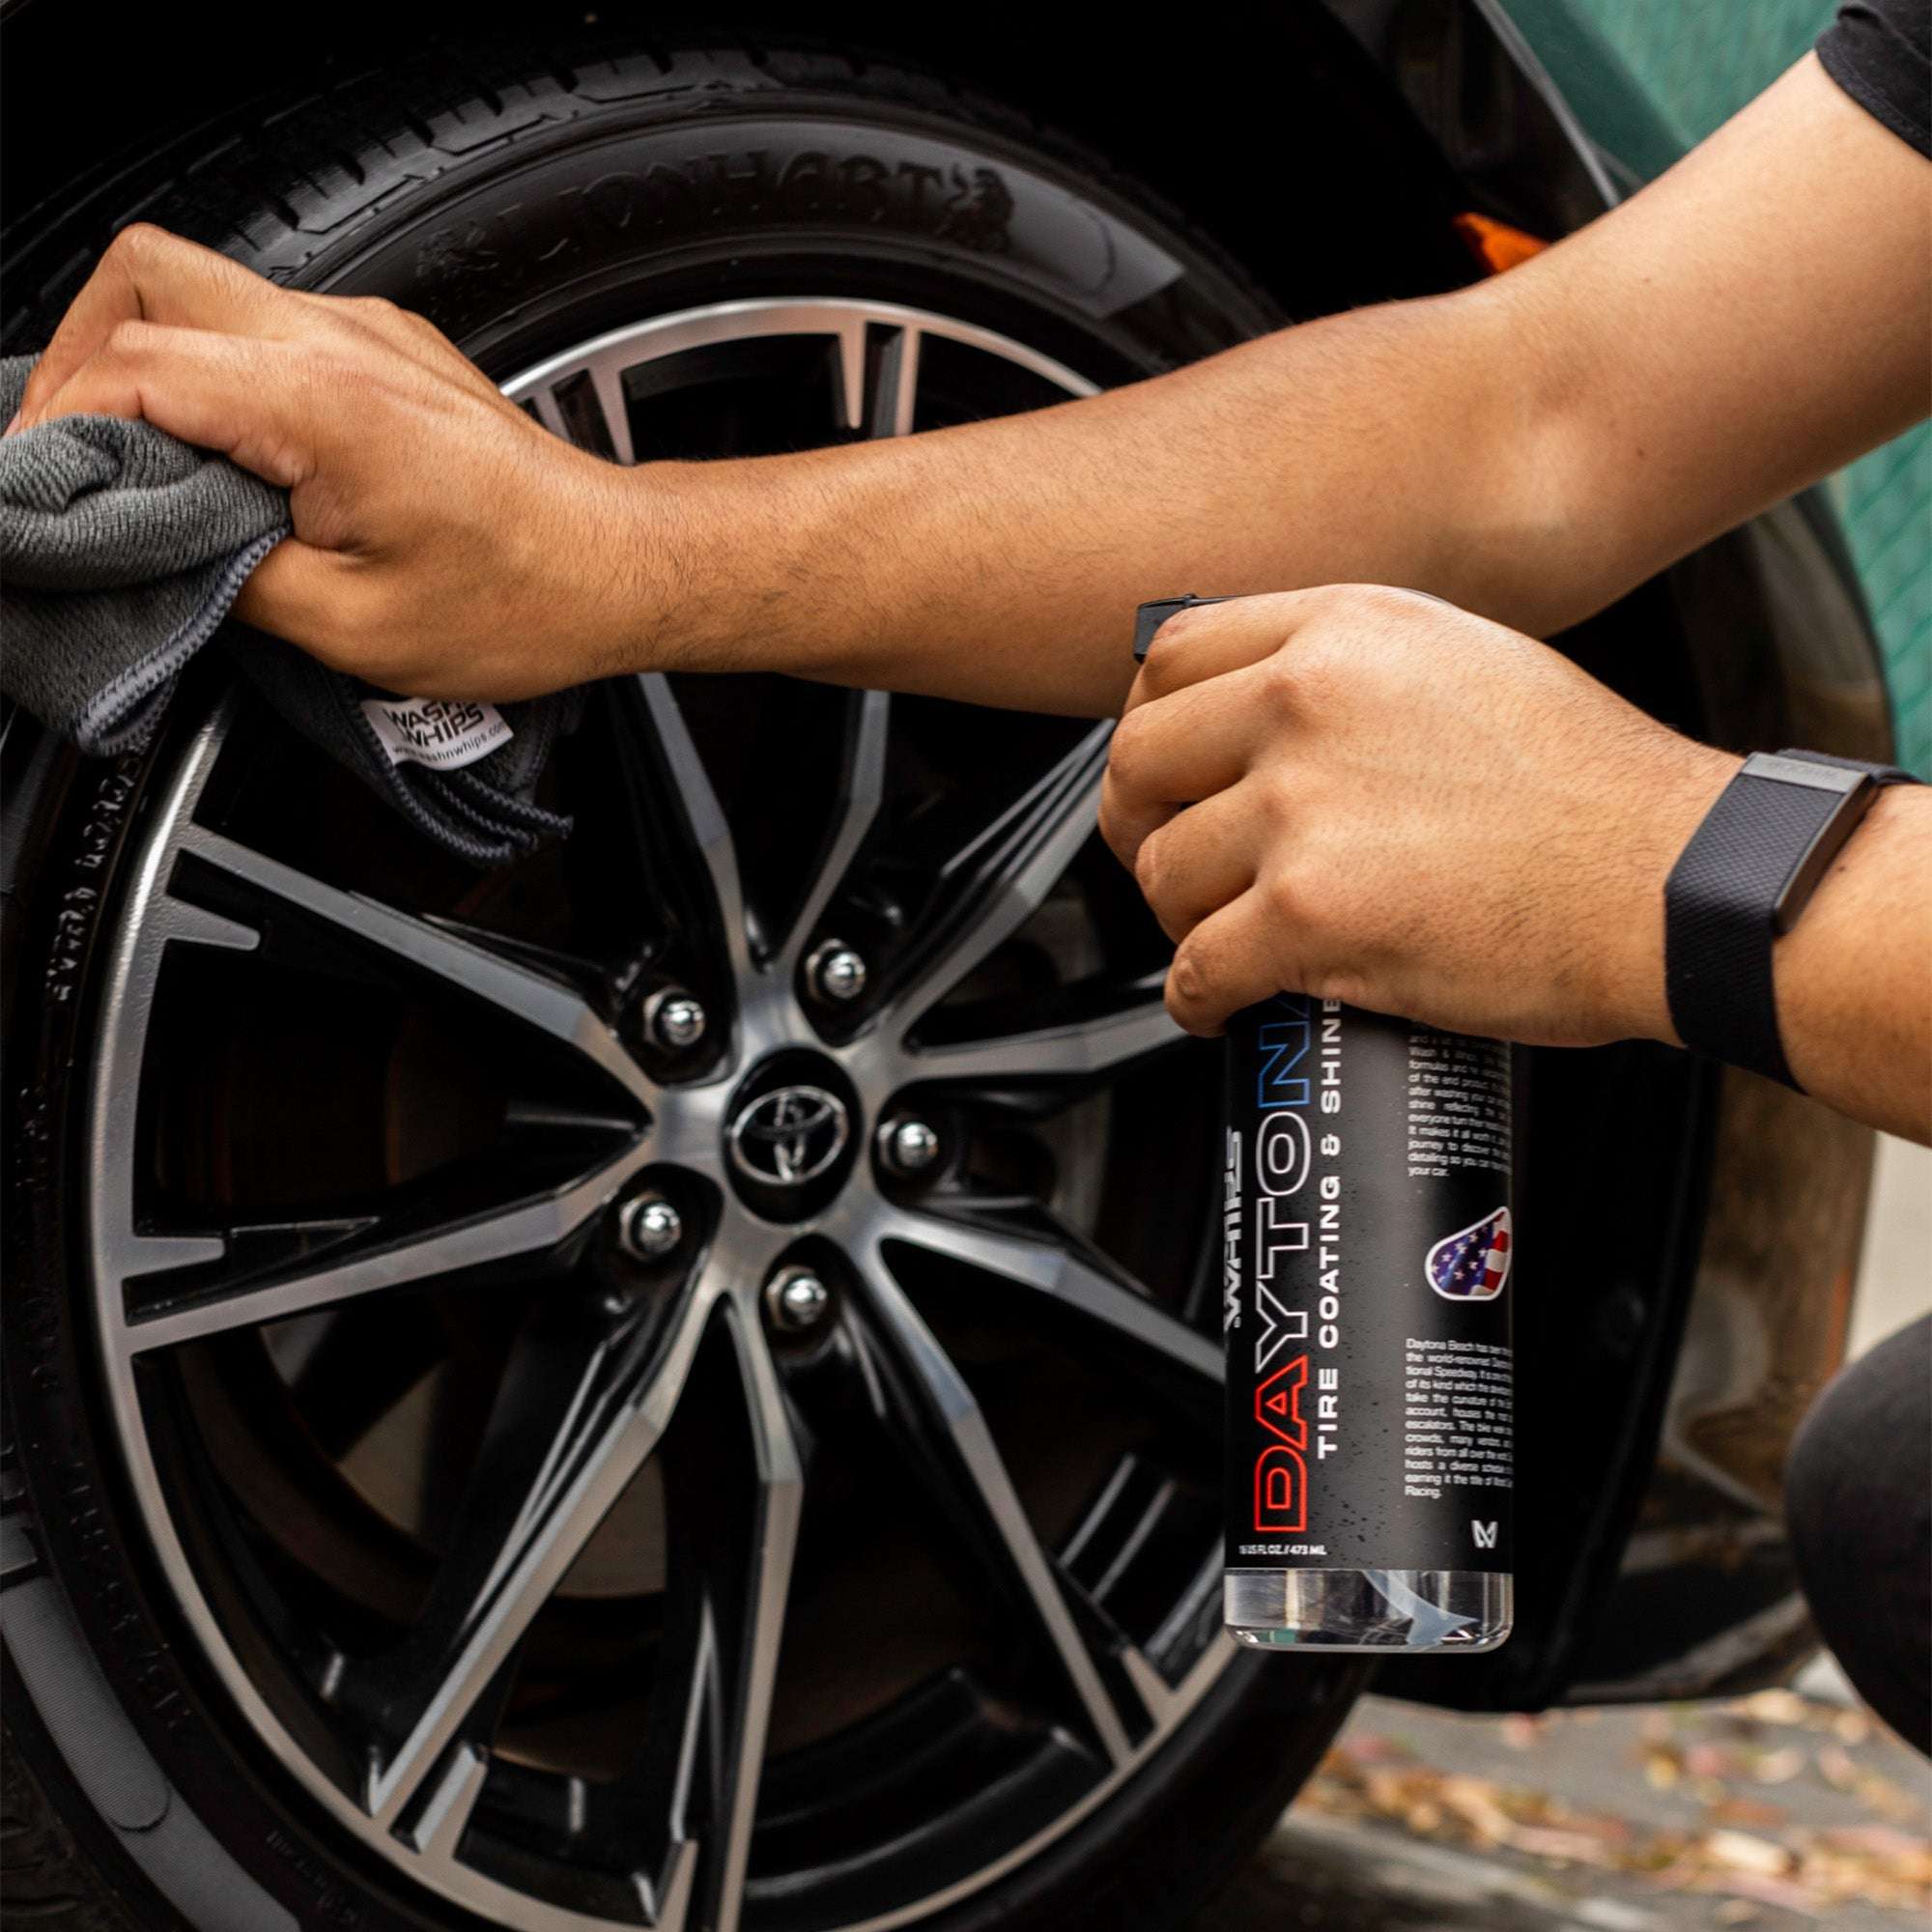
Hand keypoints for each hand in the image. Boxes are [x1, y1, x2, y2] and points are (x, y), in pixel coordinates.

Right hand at [8, 225, 676, 700]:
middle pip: (147, 276)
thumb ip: (225, 579)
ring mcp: (366, 334)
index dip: (57, 425)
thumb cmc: (526, 599)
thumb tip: (146, 552)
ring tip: (131, 454)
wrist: (620, 569)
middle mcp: (342, 341)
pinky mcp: (385, 351)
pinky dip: (209, 372)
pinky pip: (261, 327)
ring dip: (141, 358)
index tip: (37, 486)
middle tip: (67, 452)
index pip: (133, 368)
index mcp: (325, 403)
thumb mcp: (354, 628)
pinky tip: (218, 450)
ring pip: (202, 288)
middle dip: (77, 356)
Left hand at [1100, 587, 1737, 1045]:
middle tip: (1170, 866)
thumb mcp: (1461, 663)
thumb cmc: (1590, 791)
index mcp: (1341, 631)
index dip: (1147, 730)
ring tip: (1223, 938)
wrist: (1672, 883)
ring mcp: (1301, 805)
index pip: (1168, 661)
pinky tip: (1219, 1004)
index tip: (1161, 777)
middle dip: (1140, 830)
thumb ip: (1347, 669)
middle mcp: (1306, 700)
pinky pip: (1195, 968)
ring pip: (1163, 874)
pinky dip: (1196, 1000)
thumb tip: (1251, 712)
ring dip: (1179, 921)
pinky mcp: (1307, 912)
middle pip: (1138, 765)